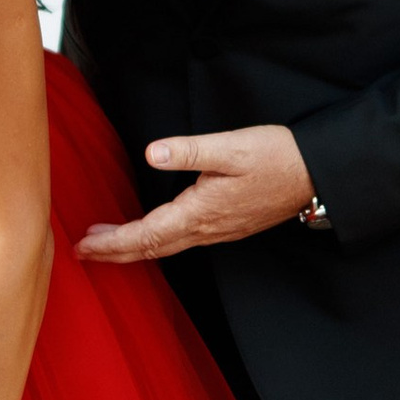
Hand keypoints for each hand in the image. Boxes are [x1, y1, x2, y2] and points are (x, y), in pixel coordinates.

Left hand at [76, 124, 314, 265]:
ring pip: (167, 247)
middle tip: (83, 252)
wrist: (316, 175)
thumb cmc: (276, 157)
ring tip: (107, 241)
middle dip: (115, 252)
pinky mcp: (228, 226)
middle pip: (151, 248)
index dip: (112, 243)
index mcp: (200, 212)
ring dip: (134, 247)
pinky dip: (157, 241)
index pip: (145, 235)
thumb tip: (153, 153)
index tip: (83, 247)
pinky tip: (152, 232)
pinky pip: (183, 241)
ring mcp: (219, 231)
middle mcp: (207, 229)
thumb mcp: (231, 147)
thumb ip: (189, 151)